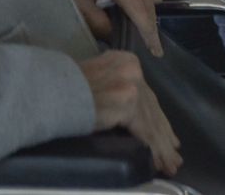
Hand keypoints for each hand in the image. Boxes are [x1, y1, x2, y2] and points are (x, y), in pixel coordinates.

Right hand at [75, 52, 182, 176]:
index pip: (147, 94)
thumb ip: (114, 87)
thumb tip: (129, 112)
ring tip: (169, 164)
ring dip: (161, 148)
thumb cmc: (66, 89)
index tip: (168, 136)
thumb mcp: (96, 78)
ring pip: (152, 123)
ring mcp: (131, 85)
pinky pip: (144, 133)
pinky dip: (152, 150)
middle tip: (174, 156)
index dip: (159, 118)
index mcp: (125, 60)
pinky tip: (157, 162)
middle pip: (152, 109)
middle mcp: (132, 69)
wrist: (50, 92)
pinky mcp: (127, 103)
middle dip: (164, 136)